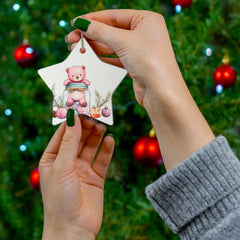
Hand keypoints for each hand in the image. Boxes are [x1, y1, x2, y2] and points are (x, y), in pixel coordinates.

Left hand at [39, 114, 113, 238]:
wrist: (74, 228)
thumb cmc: (60, 198)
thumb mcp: (62, 165)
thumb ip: (69, 141)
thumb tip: (72, 117)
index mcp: (53, 158)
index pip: (63, 134)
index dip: (72, 121)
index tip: (81, 108)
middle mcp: (67, 162)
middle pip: (78, 139)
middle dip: (86, 127)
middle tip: (96, 115)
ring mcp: (82, 169)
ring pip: (91, 147)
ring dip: (97, 136)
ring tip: (103, 124)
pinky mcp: (96, 177)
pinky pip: (102, 159)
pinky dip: (107, 150)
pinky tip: (110, 140)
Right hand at [67, 10, 213, 170]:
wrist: (161, 92)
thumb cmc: (148, 60)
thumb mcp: (123, 41)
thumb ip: (100, 31)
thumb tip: (81, 23)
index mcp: (146, 20)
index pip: (114, 16)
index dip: (93, 19)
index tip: (75, 24)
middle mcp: (144, 33)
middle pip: (112, 31)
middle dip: (91, 36)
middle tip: (71, 40)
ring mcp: (140, 50)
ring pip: (112, 46)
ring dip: (95, 48)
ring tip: (76, 50)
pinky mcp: (136, 65)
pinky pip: (116, 59)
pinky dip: (103, 59)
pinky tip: (90, 60)